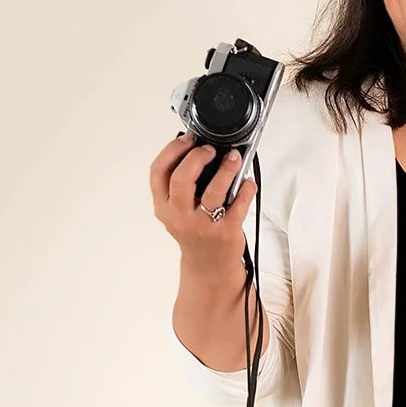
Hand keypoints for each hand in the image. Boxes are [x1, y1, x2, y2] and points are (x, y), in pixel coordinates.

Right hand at [149, 134, 258, 275]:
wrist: (210, 267)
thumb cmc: (196, 234)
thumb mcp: (177, 211)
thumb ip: (182, 185)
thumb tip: (199, 150)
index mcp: (164, 207)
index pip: (158, 172)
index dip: (172, 151)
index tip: (187, 139)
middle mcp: (180, 217)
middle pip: (182, 179)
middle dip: (197, 157)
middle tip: (209, 149)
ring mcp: (203, 225)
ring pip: (214, 191)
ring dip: (226, 169)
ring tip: (233, 158)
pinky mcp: (226, 232)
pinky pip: (239, 204)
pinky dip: (246, 188)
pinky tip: (247, 181)